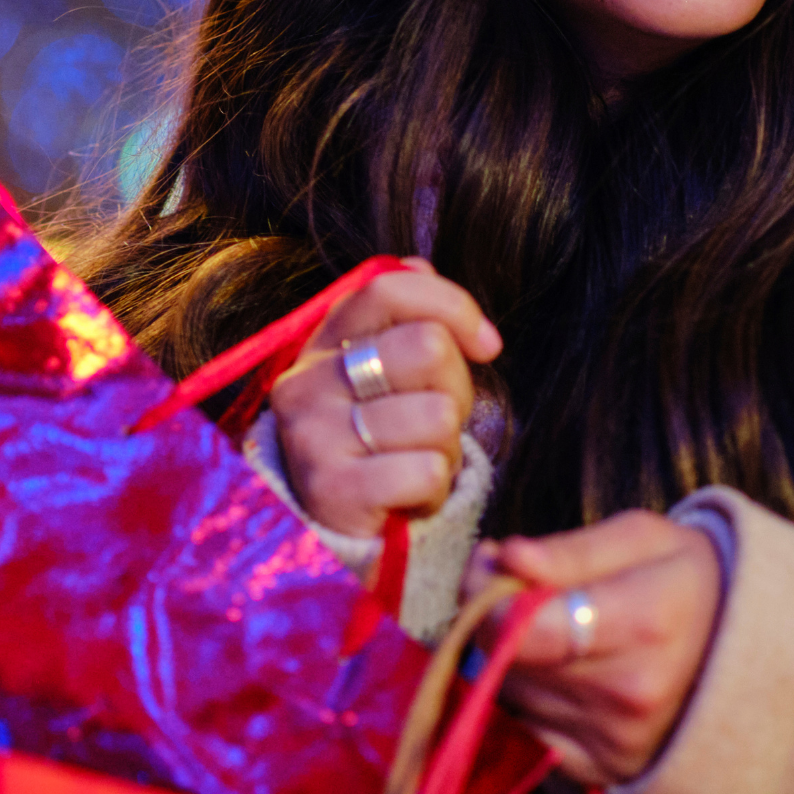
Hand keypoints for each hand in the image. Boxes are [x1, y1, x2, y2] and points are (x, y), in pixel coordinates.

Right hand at [270, 261, 501, 539]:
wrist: (338, 529)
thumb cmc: (378, 440)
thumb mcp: (386, 372)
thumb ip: (404, 316)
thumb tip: (421, 264)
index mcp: (322, 341)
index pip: (391, 286)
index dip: (454, 306)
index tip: (487, 346)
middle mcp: (306, 381)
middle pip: (427, 347)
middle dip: (455, 390)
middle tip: (435, 423)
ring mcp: (312, 436)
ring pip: (435, 415)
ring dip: (445, 447)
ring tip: (414, 462)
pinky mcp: (331, 491)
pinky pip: (427, 471)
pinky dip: (435, 488)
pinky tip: (408, 497)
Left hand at [466, 511, 723, 787]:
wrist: (752, 653)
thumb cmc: (688, 582)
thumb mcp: (642, 539)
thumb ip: (570, 550)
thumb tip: (506, 558)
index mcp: (644, 623)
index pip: (526, 628)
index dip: (486, 594)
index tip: (490, 564)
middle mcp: (630, 694)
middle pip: (509, 659)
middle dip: (494, 617)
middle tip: (516, 584)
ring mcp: (615, 742)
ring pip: (510, 694)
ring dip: (511, 658)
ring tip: (552, 627)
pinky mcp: (600, 771)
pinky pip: (523, 731)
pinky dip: (526, 699)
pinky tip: (560, 672)